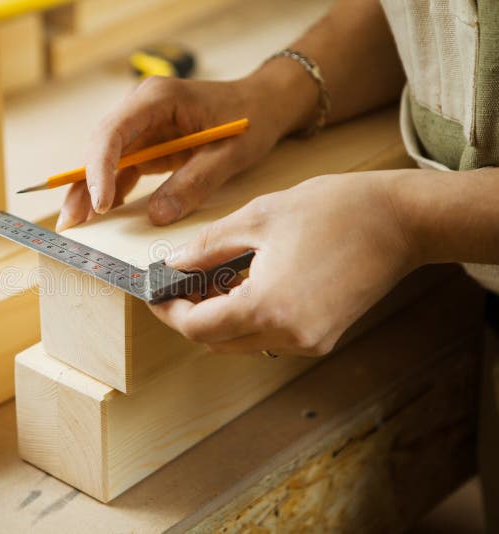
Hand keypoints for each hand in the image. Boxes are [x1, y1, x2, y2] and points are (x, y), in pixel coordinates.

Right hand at [56, 72, 307, 230]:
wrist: (264, 105)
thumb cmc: (250, 118)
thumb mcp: (229, 154)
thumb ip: (194, 182)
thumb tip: (157, 216)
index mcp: (157, 99)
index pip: (113, 132)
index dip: (99, 169)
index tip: (100, 204)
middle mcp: (140, 108)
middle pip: (100, 146)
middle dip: (83, 184)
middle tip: (71, 221)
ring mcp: (142, 126)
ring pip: (105, 160)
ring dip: (90, 191)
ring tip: (76, 224)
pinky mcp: (147, 144)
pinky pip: (122, 169)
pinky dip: (111, 191)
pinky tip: (102, 214)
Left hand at [150, 170, 419, 355]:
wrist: (401, 220)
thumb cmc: (335, 210)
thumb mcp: (259, 218)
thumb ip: (208, 247)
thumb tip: (173, 265)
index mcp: (268, 307)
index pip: (198, 328)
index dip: (169, 312)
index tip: (155, 293)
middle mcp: (289, 335)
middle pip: (217, 342)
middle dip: (191, 316)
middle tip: (179, 284)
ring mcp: (309, 342)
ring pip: (242, 343)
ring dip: (219, 318)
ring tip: (211, 280)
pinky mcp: (324, 337)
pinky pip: (269, 338)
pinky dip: (248, 318)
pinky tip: (245, 285)